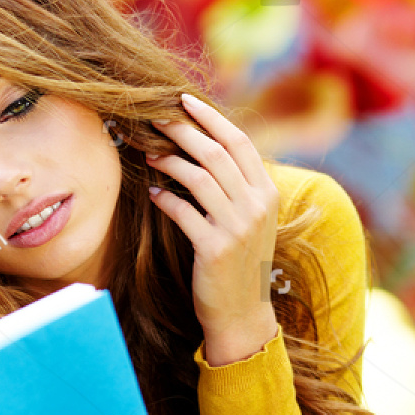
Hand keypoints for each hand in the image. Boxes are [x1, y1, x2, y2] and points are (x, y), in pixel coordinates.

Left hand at [147, 93, 280, 366]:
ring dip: (168, 159)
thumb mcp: (249, 220)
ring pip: (198, 177)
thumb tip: (202, 145)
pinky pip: (183, 212)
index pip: (239, 142)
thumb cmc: (238, 263)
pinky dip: (165, 198)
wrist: (241, 314)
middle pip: (215, 153)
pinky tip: (152, 192)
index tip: (183, 100)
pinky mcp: (215, 249)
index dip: (211, 117)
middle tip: (153, 117)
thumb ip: (236, 186)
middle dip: (181, 130)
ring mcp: (238, 228)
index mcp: (268, 194)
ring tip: (146, 151)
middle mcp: (257, 207)